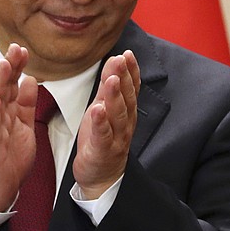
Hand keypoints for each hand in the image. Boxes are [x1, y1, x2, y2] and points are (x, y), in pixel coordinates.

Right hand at [0, 43, 37, 211]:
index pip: (11, 83)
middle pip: (2, 86)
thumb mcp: (23, 125)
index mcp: (6, 110)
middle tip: (15, 48)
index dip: (16, 66)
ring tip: (4, 64)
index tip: (23, 50)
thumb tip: (31, 79)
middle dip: (8, 66)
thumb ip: (27, 103)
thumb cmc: (8, 157)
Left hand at [73, 50, 140, 198]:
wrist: (101, 176)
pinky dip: (101, 122)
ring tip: (111, 80)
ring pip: (118, 114)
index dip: (131, 71)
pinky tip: (97, 109)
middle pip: (126, 98)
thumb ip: (108, 86)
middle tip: (120, 60)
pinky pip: (103, 135)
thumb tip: (114, 60)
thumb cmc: (102, 139)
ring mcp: (116, 138)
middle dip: (124, 78)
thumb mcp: (103, 107)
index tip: (127, 54)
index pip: (132, 88)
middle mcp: (125, 123)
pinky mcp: (103, 150)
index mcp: (126, 112)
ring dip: (115, 96)